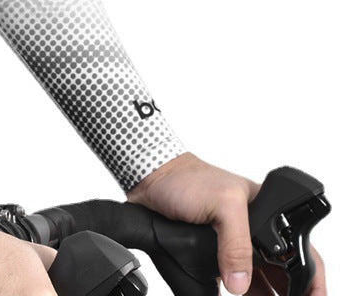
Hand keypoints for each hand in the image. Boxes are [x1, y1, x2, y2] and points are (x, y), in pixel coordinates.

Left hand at [127, 152, 326, 295]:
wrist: (151, 178)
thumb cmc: (188, 178)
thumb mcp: (222, 203)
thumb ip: (236, 244)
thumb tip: (240, 283)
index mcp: (266, 214)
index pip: (301, 251)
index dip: (310, 280)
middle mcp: (252, 231)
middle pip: (282, 273)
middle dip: (284, 292)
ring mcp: (232, 243)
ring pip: (257, 282)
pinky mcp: (212, 253)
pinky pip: (229, 281)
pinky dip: (234, 294)